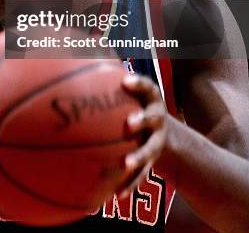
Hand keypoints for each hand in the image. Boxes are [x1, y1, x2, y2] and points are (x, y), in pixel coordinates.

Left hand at [119, 73, 166, 196]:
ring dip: (139, 156)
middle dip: (142, 120)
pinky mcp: (153, 162)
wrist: (164, 134)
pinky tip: (116, 195)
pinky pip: (141, 175)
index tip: (125, 81)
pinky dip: (130, 184)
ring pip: (150, 149)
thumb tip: (84, 52)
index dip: (138, 83)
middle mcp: (157, 118)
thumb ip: (110, 76)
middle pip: (153, 118)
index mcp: (150, 99)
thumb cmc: (136, 105)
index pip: (147, 87)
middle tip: (129, 123)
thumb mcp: (131, 91)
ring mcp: (156, 141)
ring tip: (126, 163)